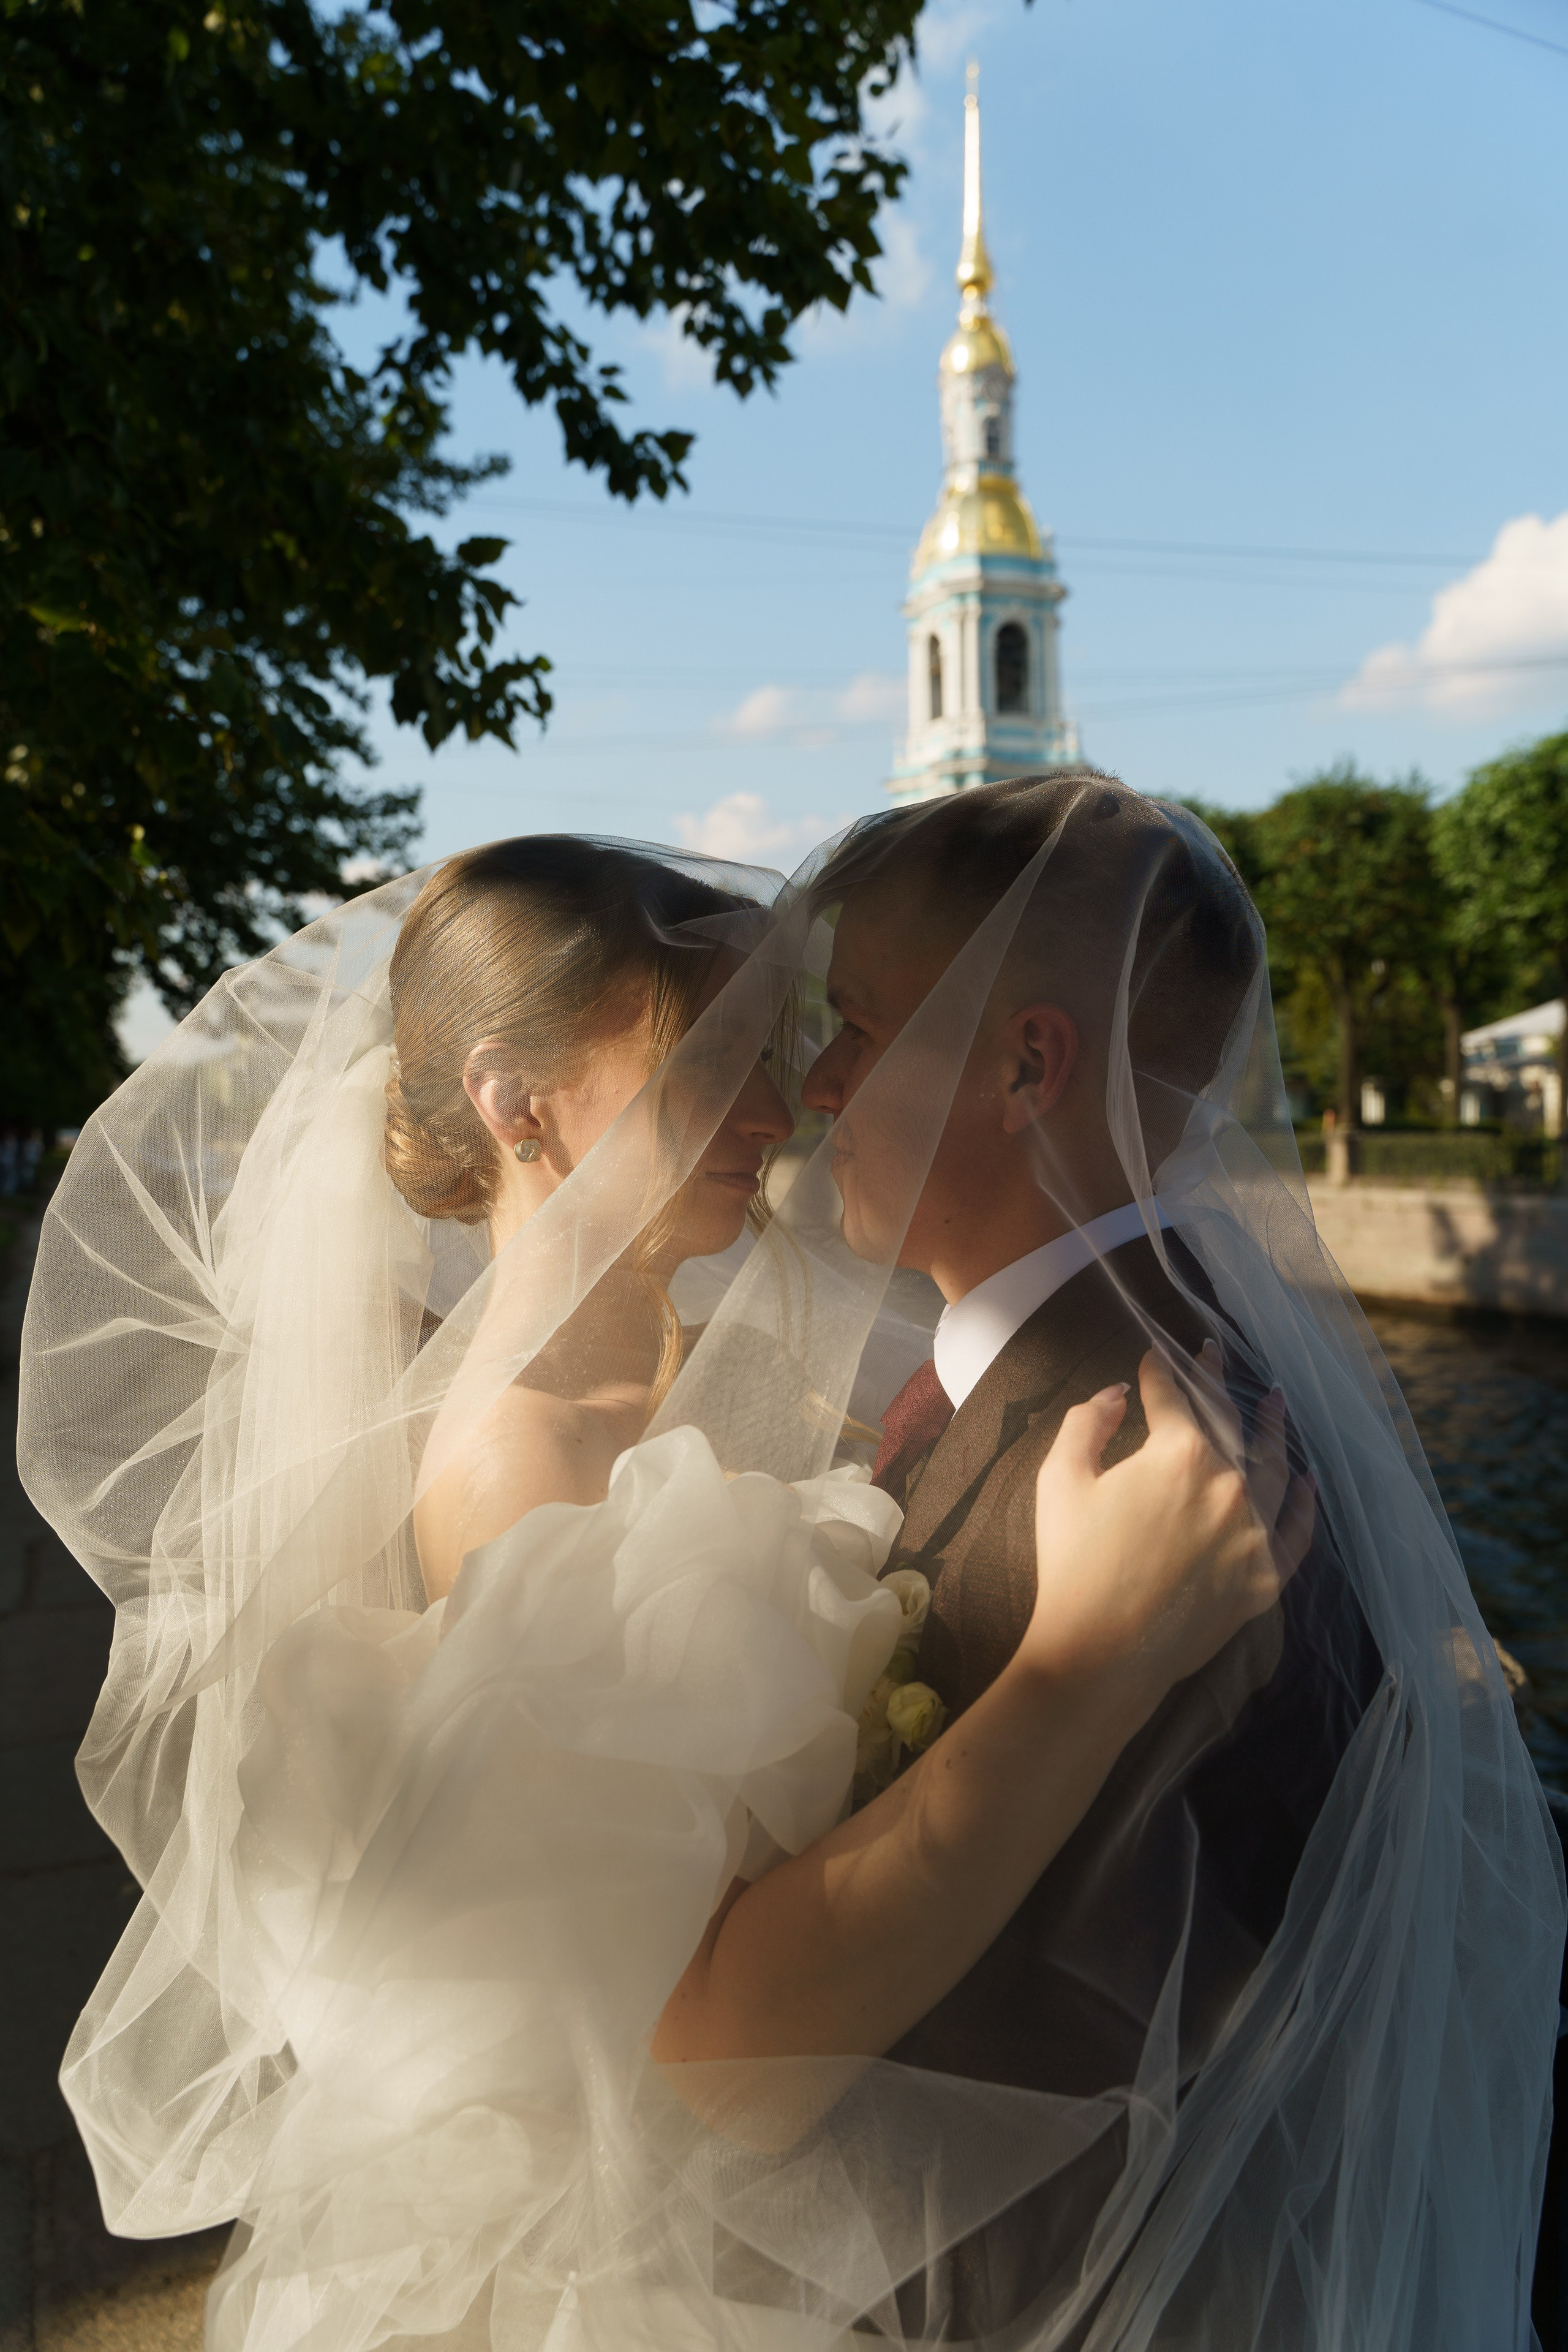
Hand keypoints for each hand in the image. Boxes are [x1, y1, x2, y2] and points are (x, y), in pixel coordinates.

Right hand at [1022, 1342, 1313, 1718]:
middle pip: (1228, 1422)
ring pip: (1273, 1469)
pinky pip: (1296, 1533)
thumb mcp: (1060, 1479)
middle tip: (1214, 1355)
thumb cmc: (1073, 1564)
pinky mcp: (1264, 1578)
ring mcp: (1253, 1534)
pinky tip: (1305, 1481)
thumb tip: (1119, 1394)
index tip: (1157, 1355)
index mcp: (1179, 1455)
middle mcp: (1229, 1487)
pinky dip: (1303, 1504)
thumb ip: (1088, 1421)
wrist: (1100, 1654)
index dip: (1161, 1371)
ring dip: (1273, 1430)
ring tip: (1276, 1402)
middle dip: (1217, 1382)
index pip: (1174, 1397)